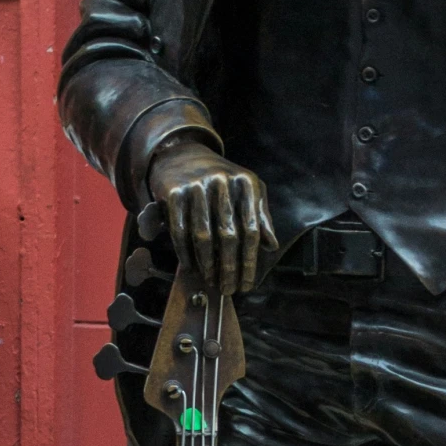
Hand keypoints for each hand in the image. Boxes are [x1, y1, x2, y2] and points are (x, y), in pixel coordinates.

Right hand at [146, 142, 275, 295]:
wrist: (181, 156)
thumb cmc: (220, 180)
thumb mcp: (247, 191)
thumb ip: (261, 216)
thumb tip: (271, 245)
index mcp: (245, 183)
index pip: (251, 229)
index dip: (250, 261)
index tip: (248, 283)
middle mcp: (222, 182)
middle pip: (228, 236)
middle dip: (229, 268)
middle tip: (229, 289)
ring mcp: (196, 187)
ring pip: (203, 236)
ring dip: (208, 265)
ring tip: (211, 282)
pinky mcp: (174, 193)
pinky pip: (180, 231)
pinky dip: (185, 253)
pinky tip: (192, 268)